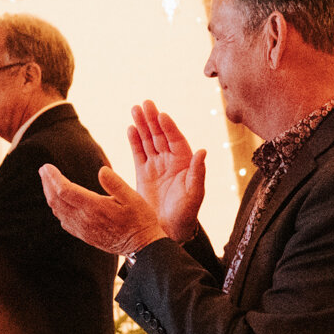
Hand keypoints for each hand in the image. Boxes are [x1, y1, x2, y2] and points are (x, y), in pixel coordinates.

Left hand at [40, 163, 168, 257]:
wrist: (142, 247)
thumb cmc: (140, 220)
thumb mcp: (134, 198)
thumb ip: (116, 184)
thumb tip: (101, 170)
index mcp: (95, 207)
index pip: (64, 190)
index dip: (53, 178)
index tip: (46, 167)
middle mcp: (85, 219)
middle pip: (56, 200)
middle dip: (47, 183)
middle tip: (43, 170)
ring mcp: (83, 229)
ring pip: (58, 210)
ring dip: (50, 195)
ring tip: (48, 182)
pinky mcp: (84, 236)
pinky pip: (64, 221)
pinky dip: (57, 208)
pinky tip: (59, 202)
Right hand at [127, 101, 206, 242]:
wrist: (168, 230)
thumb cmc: (186, 214)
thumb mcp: (195, 194)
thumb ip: (198, 172)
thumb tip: (203, 151)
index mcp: (185, 163)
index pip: (176, 140)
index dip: (169, 127)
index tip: (162, 115)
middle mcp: (171, 161)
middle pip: (161, 135)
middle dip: (153, 119)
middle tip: (145, 103)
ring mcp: (156, 165)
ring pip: (148, 140)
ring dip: (142, 125)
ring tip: (135, 109)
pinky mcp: (143, 173)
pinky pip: (138, 152)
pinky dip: (134, 140)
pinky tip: (130, 128)